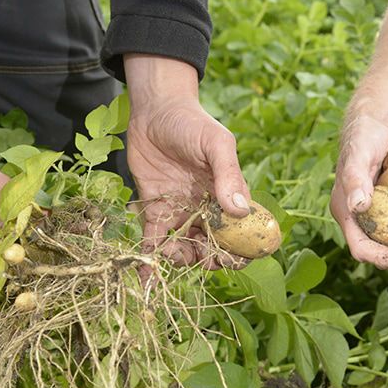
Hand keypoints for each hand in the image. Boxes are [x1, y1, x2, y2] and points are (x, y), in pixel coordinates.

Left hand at [125, 55, 250, 268]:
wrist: (155, 110)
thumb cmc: (193, 123)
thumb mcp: (216, 145)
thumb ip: (228, 176)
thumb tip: (240, 211)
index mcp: (228, 197)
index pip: (241, 232)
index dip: (241, 251)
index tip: (233, 258)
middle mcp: (206, 209)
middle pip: (214, 247)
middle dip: (210, 260)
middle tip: (202, 258)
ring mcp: (180, 212)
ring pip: (186, 249)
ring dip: (182, 260)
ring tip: (173, 253)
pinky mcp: (154, 211)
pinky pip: (154, 241)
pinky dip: (150, 260)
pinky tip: (145, 278)